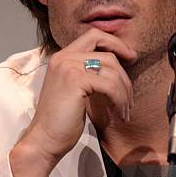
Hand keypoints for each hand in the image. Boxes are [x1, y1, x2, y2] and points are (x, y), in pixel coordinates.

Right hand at [9, 29, 135, 176]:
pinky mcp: (76, 80)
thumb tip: (117, 68)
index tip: (131, 57)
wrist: (44, 140)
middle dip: (124, 77)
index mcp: (62, 57)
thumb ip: (89, 74)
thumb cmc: (61, 122)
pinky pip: (110, 85)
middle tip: (129, 100)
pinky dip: (119, 100)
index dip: (116, 43)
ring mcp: (68, 67)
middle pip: (108, 55)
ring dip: (124, 93)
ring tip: (124, 112)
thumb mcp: (76, 91)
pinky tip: (119, 114)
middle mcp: (64, 57)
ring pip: (112, 71)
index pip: (94, 36)